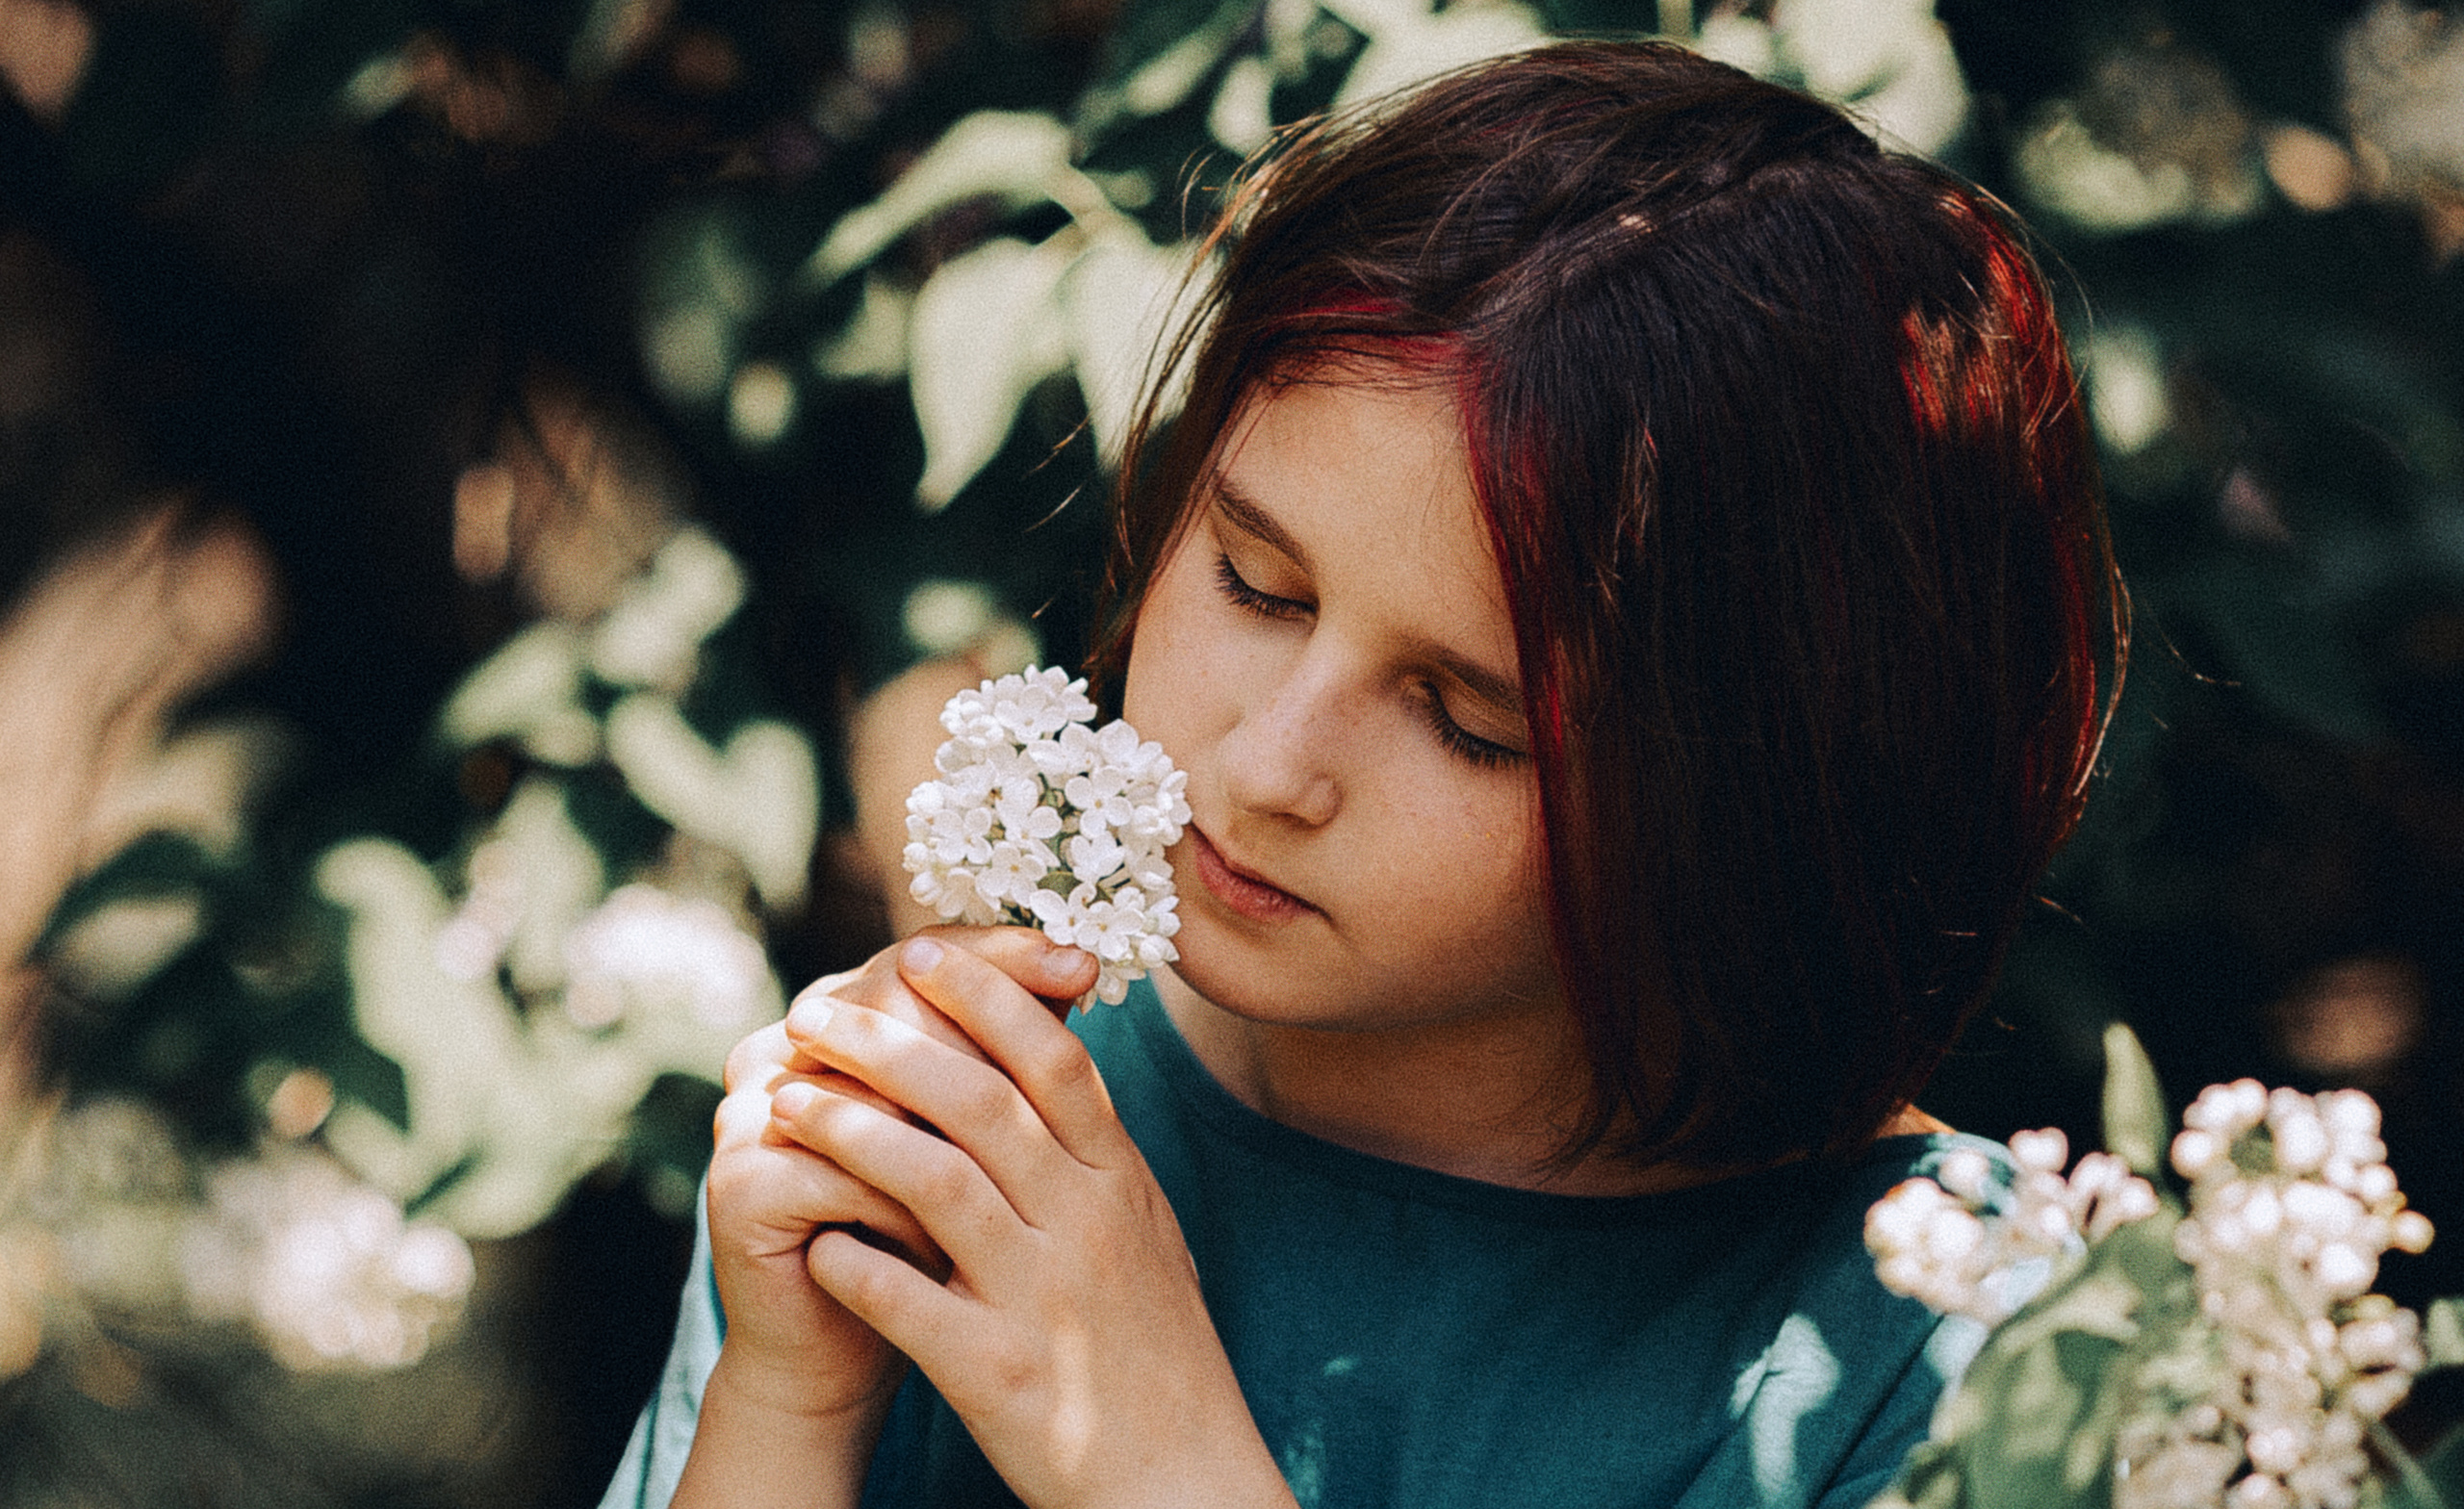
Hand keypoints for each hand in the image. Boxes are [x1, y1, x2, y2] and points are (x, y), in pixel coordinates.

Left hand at [770, 935, 1298, 1508]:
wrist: (1188, 1485)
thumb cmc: (1155, 1358)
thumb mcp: (1147, 1237)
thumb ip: (1096, 1153)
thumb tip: (1054, 1060)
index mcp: (1121, 1184)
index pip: (1053, 1059)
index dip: (984, 996)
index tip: (917, 954)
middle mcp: (1090, 1225)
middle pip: (981, 1102)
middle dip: (889, 1043)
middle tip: (817, 1010)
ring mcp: (1048, 1300)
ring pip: (938, 1186)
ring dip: (853, 1135)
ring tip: (787, 1103)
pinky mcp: (1005, 1375)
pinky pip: (914, 1305)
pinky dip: (856, 1267)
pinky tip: (810, 1246)